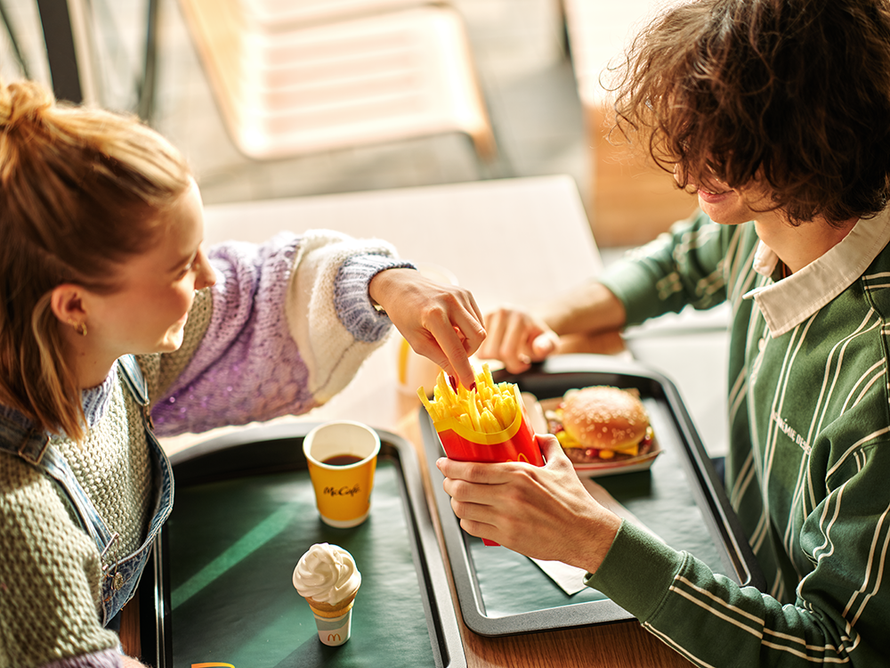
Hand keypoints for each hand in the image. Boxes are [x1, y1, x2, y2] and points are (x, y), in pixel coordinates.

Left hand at [369, 268, 485, 387]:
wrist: (401, 285)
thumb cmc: (404, 314)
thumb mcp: (416, 341)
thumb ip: (439, 358)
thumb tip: (456, 377)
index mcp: (434, 315)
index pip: (455, 349)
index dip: (464, 370)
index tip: (470, 386)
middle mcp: (451, 302)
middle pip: (478, 336)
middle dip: (470, 352)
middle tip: (453, 354)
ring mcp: (461, 295)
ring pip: (480, 329)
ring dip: (468, 341)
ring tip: (448, 338)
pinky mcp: (466, 293)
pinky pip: (477, 319)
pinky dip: (469, 330)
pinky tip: (453, 327)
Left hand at [436, 435, 620, 573]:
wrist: (585, 533)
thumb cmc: (574, 499)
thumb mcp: (562, 465)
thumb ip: (547, 445)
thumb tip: (536, 434)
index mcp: (519, 474)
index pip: (472, 470)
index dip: (451, 467)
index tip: (443, 463)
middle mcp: (509, 496)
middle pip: (461, 490)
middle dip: (448, 485)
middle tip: (448, 481)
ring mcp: (507, 519)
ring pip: (464, 510)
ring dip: (456, 503)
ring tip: (458, 497)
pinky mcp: (507, 538)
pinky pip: (474, 528)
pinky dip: (467, 520)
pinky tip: (470, 515)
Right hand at [477, 307, 557, 373]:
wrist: (530, 321)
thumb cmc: (539, 336)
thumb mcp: (550, 343)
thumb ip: (548, 347)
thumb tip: (538, 349)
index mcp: (519, 318)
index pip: (507, 352)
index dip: (516, 365)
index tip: (525, 364)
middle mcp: (502, 312)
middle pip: (492, 352)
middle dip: (505, 362)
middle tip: (516, 358)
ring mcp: (489, 314)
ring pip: (481, 351)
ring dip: (494, 358)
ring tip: (506, 351)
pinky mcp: (480, 319)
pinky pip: (476, 346)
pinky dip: (486, 352)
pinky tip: (497, 348)